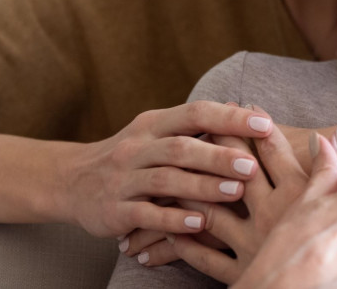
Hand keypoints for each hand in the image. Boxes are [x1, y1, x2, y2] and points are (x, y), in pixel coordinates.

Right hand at [59, 100, 272, 238]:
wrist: (70, 180)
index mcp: (154, 124)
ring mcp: (123, 179)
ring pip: (166, 181)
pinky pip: (145, 214)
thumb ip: (193, 127)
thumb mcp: (156, 134)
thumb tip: (244, 111)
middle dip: (219, 156)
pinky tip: (198, 224)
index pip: (195, 112)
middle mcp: (137, 147)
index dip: (230, 118)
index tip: (265, 124)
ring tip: (236, 193)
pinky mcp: (113, 210)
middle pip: (182, 147)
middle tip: (253, 165)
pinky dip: (173, 220)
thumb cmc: (131, 156)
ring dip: (203, 187)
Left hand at [137, 111, 336, 272]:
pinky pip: (206, 259)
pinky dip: (187, 246)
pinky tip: (172, 235)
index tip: (241, 104)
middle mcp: (271, 214)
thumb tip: (336, 133)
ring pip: (211, 211)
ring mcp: (253, 244)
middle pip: (234, 171)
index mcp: (300, 194)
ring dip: (190, 192)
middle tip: (200, 125)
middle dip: (217, 144)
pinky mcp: (243, 275)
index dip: (256, 124)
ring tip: (173, 175)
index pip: (272, 150)